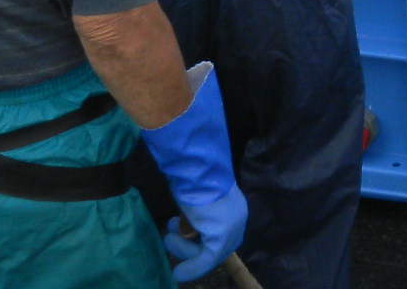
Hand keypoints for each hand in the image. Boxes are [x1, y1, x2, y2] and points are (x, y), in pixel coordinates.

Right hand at [141, 65, 247, 283]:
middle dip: (193, 243)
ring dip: (188, 252)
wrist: (195, 157)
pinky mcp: (221, 235)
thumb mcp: (192, 165)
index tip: (178, 228)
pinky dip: (193, 266)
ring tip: (170, 237)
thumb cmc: (192, 152)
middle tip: (172, 234)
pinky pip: (208, 259)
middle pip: (216, 240)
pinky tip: (178, 268)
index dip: (199, 231)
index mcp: (231, 195)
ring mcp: (231, 224)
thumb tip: (181, 137)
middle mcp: (236, 211)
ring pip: (211, 251)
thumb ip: (192, 168)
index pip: (221, 224)